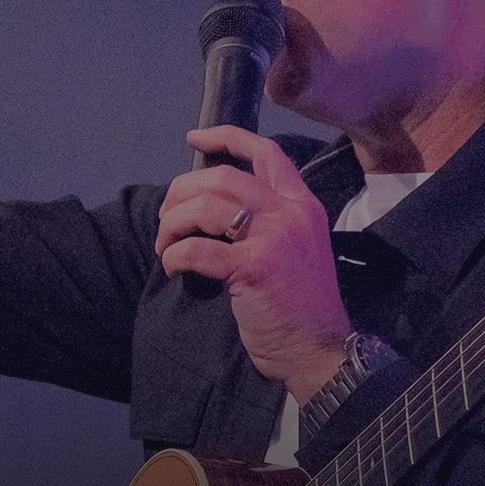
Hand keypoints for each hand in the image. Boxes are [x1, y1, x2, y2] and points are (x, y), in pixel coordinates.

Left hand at [156, 126, 353, 397]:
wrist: (318, 348)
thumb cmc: (298, 304)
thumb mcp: (293, 248)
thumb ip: (265, 221)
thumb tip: (212, 205)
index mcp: (301, 203)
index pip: (265, 152)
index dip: (226, 137)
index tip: (193, 138)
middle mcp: (291, 212)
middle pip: (221, 177)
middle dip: (180, 193)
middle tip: (166, 220)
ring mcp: (274, 237)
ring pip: (205, 207)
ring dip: (172, 225)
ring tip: (165, 247)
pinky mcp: (254, 266)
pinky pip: (196, 249)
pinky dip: (174, 257)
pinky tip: (174, 269)